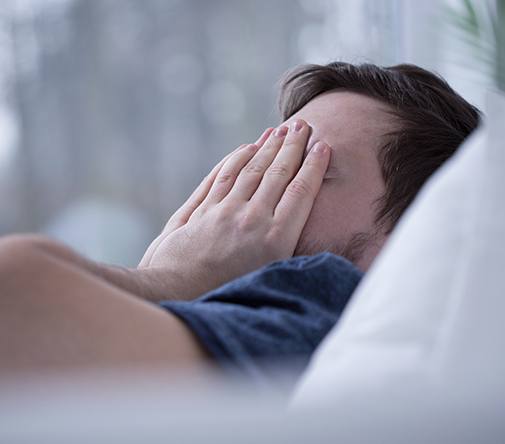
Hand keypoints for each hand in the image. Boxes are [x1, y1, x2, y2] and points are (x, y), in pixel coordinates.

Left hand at [139, 119, 330, 299]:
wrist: (175, 294)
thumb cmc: (224, 296)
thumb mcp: (266, 280)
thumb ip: (283, 249)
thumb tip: (300, 228)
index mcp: (275, 240)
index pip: (300, 192)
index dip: (313, 167)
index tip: (322, 147)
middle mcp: (252, 219)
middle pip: (277, 174)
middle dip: (292, 147)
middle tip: (302, 126)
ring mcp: (225, 211)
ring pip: (251, 170)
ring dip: (267, 147)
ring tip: (279, 130)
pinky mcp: (203, 210)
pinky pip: (223, 176)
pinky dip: (236, 158)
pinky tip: (246, 147)